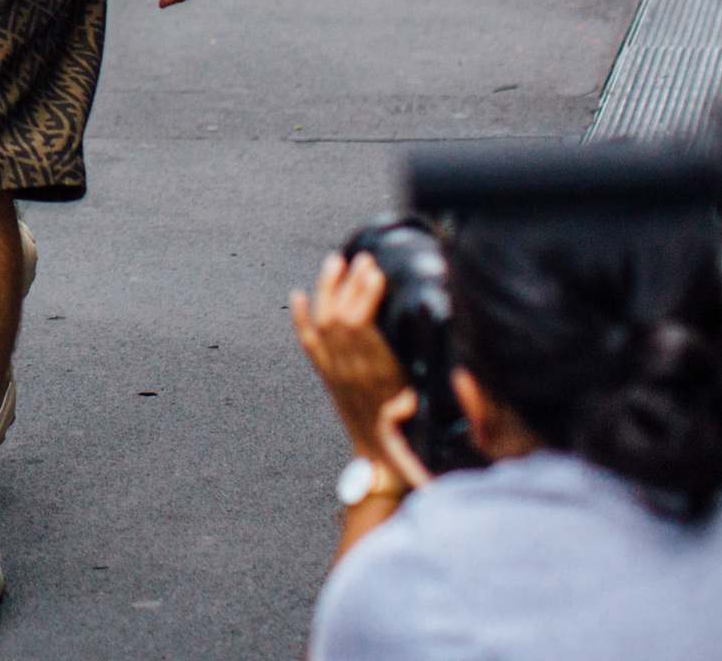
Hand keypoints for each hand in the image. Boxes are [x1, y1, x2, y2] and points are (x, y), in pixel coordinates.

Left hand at [289, 251, 415, 460]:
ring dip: (328, 291)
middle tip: (363, 258)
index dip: (365, 297)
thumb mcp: (424, 410)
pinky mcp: (327, 377)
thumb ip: (420, 393)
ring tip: (335, 262)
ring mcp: (334, 372)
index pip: (361, 327)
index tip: (376, 272)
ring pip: (323, 324)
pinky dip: (300, 318)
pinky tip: (298, 295)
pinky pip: (308, 343)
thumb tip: (419, 378)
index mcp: (376, 375)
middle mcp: (350, 371)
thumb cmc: (409, 436)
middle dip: (351, 284)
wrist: (381, 463)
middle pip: (341, 318)